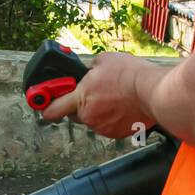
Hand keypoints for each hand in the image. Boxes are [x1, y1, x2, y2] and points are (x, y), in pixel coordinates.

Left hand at [38, 51, 162, 138]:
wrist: (152, 92)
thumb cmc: (130, 75)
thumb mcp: (104, 60)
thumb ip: (89, 69)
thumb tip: (88, 71)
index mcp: (80, 98)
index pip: (53, 109)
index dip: (46, 107)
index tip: (43, 105)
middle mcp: (88, 116)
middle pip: (75, 114)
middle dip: (80, 105)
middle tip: (94, 93)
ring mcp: (102, 127)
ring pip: (93, 120)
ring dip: (98, 112)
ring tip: (114, 98)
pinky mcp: (115, 134)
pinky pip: (107, 127)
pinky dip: (112, 119)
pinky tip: (122, 107)